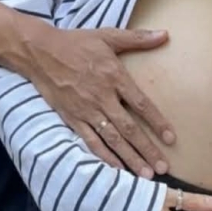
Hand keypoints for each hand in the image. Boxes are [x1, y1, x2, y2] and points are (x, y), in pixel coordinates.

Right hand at [23, 25, 172, 176]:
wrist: (40, 52)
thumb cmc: (76, 42)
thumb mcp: (107, 35)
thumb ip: (137, 38)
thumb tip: (165, 35)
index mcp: (114, 76)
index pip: (141, 104)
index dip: (157, 122)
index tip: (171, 138)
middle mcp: (102, 97)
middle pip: (129, 128)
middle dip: (147, 149)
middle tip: (163, 168)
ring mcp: (86, 110)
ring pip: (112, 139)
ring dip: (129, 158)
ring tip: (145, 175)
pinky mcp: (72, 118)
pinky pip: (90, 141)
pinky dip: (104, 156)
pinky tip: (116, 168)